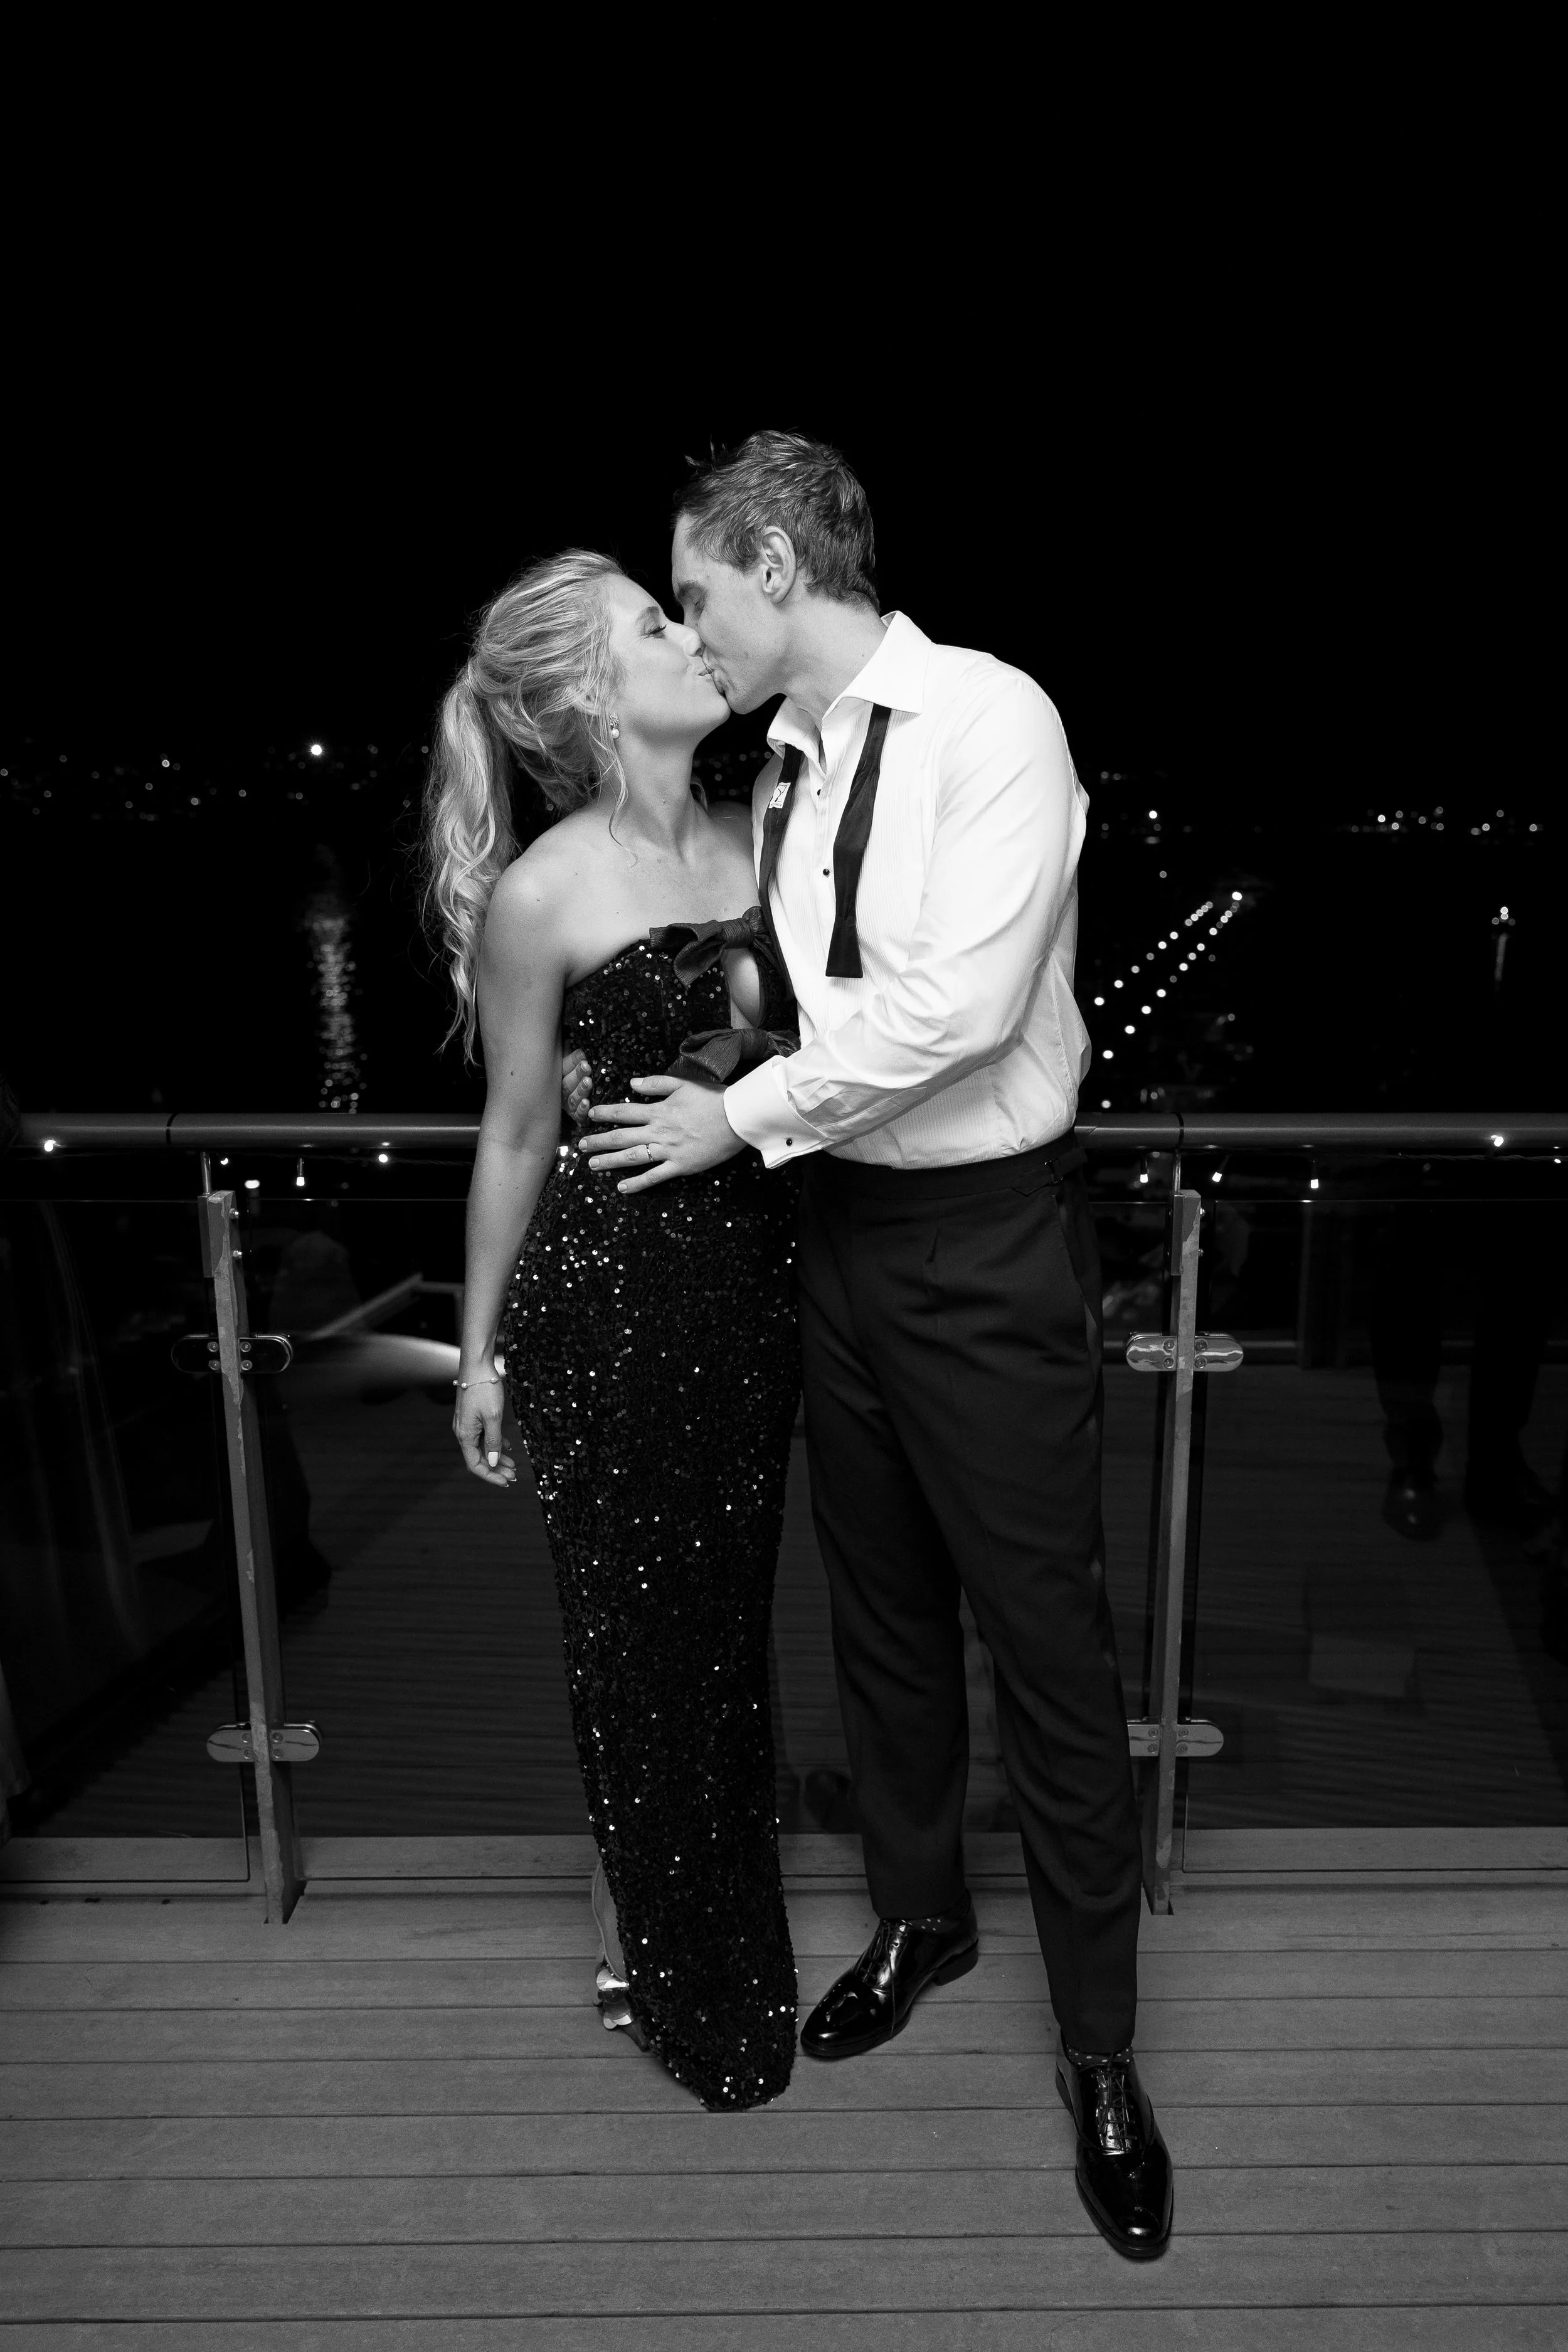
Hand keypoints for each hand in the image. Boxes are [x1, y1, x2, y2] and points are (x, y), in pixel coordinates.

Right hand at [452, 1369, 517, 1489]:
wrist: (477, 1366)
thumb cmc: (484, 1390)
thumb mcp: (493, 1417)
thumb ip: (493, 1441)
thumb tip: (493, 1462)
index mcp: (465, 1435)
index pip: (475, 1464)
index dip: (490, 1476)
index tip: (506, 1482)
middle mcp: (463, 1432)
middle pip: (478, 1458)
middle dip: (496, 1469)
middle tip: (514, 1476)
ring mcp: (467, 1424)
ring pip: (482, 1447)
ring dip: (497, 1457)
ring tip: (513, 1465)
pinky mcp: (472, 1417)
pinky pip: (483, 1436)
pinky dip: (495, 1443)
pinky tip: (508, 1447)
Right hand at [562, 1050, 592, 1121]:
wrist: (585, 1105)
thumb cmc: (579, 1077)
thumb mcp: (575, 1064)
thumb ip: (575, 1057)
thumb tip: (579, 1049)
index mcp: (560, 1077)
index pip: (564, 1068)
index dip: (573, 1061)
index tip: (583, 1055)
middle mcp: (562, 1092)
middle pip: (567, 1083)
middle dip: (577, 1074)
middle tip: (586, 1067)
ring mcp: (569, 1105)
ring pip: (573, 1098)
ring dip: (580, 1090)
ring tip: (588, 1082)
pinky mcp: (577, 1117)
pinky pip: (578, 1115)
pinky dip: (582, 1109)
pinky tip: (587, 1103)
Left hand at [580, 1074, 745, 1192]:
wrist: (737, 1118)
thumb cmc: (714, 1099)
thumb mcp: (684, 1084)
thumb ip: (656, 1084)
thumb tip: (631, 1085)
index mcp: (659, 1111)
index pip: (624, 1112)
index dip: (605, 1113)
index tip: (590, 1115)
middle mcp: (659, 1131)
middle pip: (621, 1136)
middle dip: (599, 1140)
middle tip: (581, 1145)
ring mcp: (668, 1150)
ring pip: (632, 1157)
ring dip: (610, 1161)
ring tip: (592, 1165)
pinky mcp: (680, 1166)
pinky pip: (654, 1176)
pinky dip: (637, 1183)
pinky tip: (622, 1188)